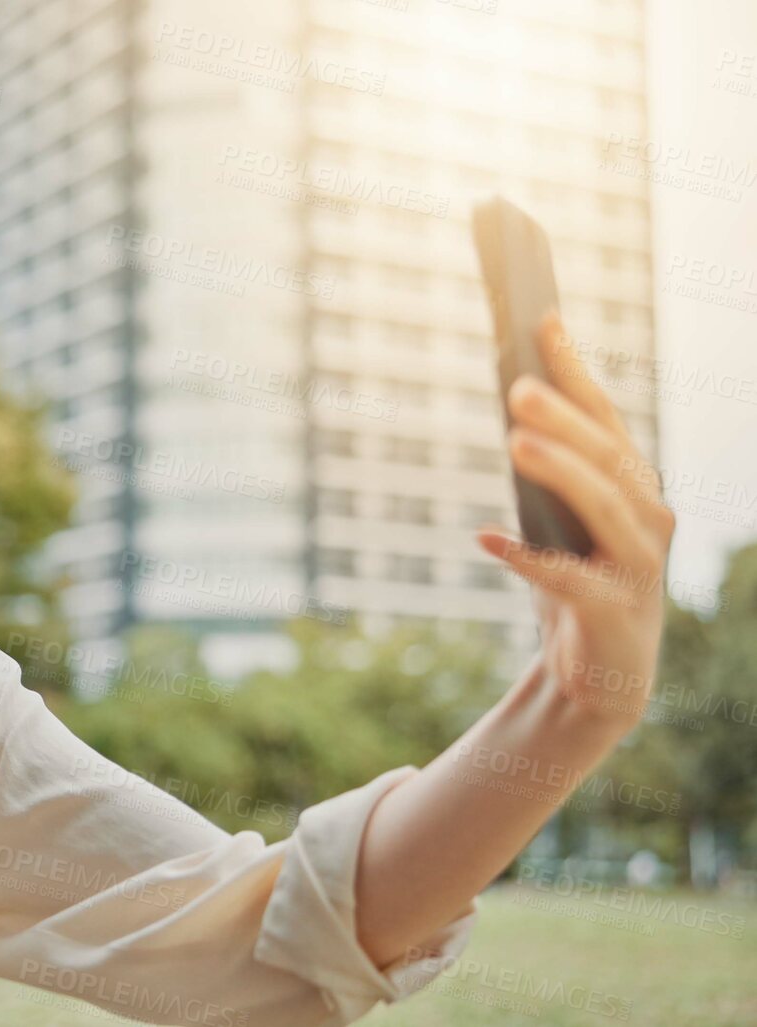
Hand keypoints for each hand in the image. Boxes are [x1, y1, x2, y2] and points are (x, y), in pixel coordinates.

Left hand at [475, 313, 676, 731]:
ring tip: (514, 445)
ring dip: (560, 473)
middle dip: (565, 417)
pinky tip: (486, 539)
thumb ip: (545, 469)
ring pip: (604, 508)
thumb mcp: (557, 519)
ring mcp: (639, 565)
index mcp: (634, 484)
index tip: (542, 319)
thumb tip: (509, 401)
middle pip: (608, 456)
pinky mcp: (616, 612)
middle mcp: (649, 516)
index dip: (576, 368)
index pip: (605, 416)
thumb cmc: (573, 579)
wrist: (598, 673)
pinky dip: (530, 560)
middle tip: (517, 386)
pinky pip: (571, 581)